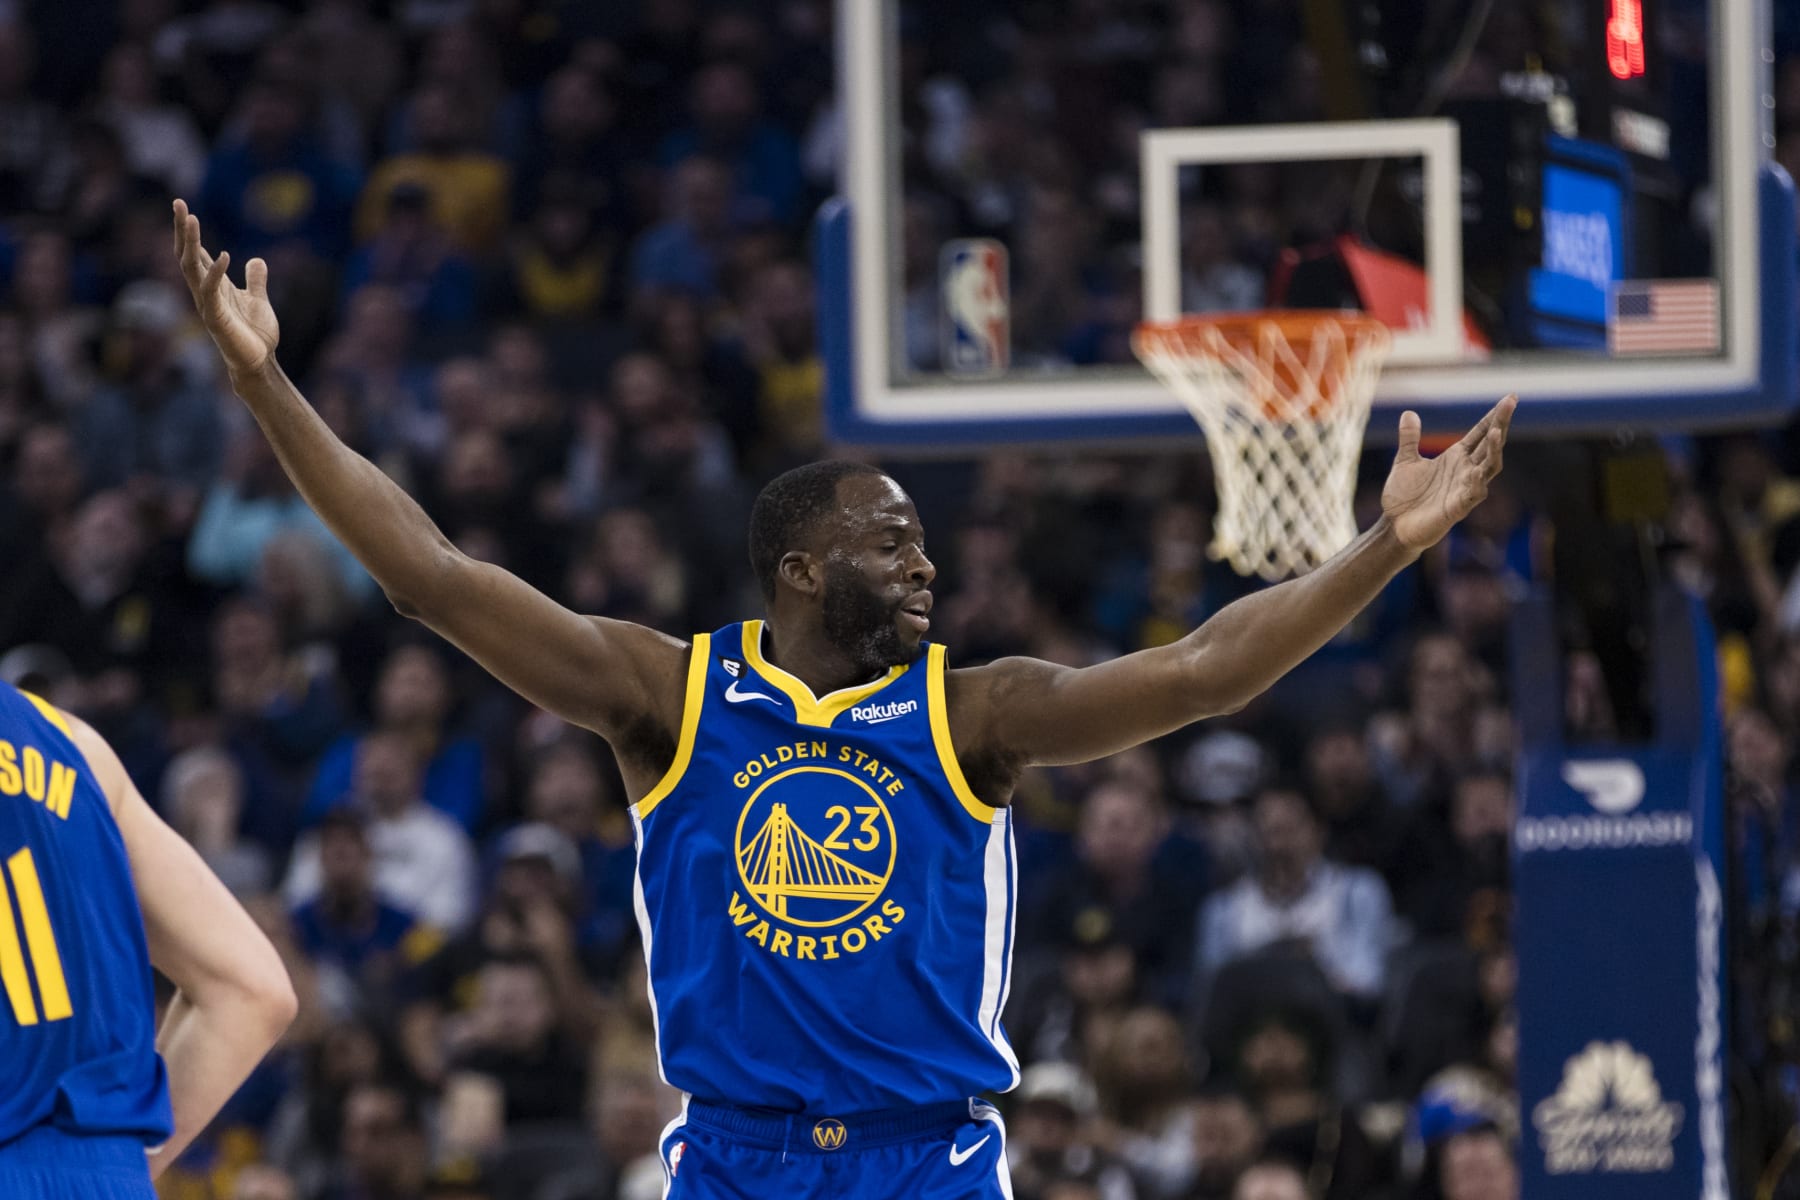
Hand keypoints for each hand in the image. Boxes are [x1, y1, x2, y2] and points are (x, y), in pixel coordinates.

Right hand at [172, 199, 278, 377]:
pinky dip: (216, 273)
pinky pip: (211, 292)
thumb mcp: (258, 299)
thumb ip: (255, 280)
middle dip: (183, 230)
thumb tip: (256, 260)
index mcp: (214, 285)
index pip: (197, 254)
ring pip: (192, 268)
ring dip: (191, 243)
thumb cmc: (255, 334)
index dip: (189, 232)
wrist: (259, 362)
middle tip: (178, 203)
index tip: (184, 208)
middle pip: (188, 254)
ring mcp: (207, 304)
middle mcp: (205, 292)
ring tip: (191, 218)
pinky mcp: (215, 319)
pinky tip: (225, 256)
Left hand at [1381, 394, 1515, 552]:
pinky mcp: (1458, 508)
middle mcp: (1465, 471)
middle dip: (1500, 424)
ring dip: (1494, 450)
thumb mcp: (1405, 461)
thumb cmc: (1404, 496)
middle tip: (1510, 404)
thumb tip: (1409, 412)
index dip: (1494, 417)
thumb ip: (1409, 439)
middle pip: (1490, 445)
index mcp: (1456, 457)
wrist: (1395, 526)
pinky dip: (1477, 483)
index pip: (1480, 433)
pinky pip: (1474, 494)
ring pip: (1489, 467)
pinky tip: (1477, 472)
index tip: (1510, 398)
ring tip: (1497, 431)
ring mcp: (1465, 489)